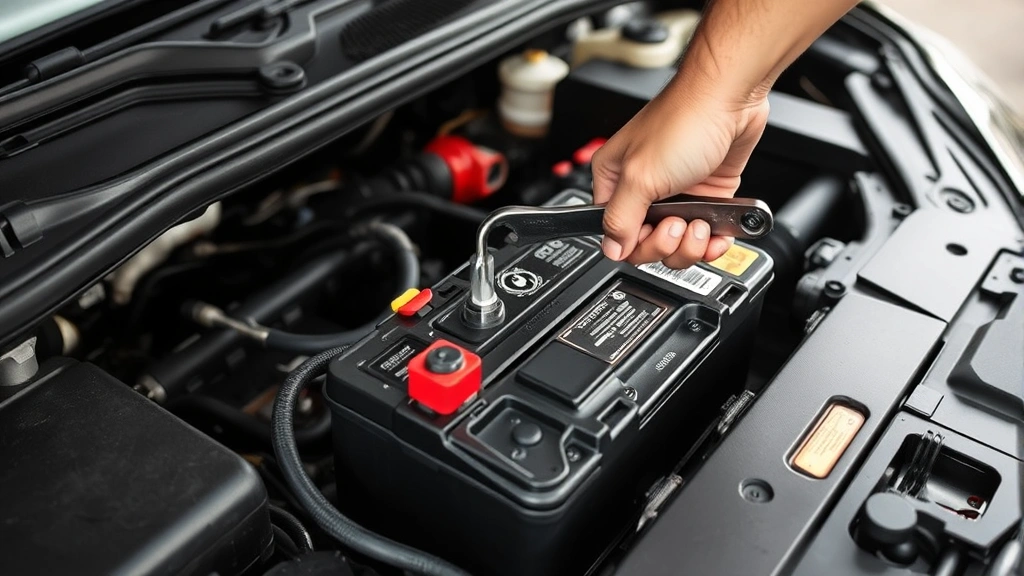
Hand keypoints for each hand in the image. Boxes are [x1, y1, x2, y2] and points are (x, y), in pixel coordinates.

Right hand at [591, 81, 769, 268]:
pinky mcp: (705, 195)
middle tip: (678, 224)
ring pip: (676, 243)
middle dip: (666, 244)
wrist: (730, 98)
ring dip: (691, 245)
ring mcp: (675, 193)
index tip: (653, 233)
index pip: (614, 233)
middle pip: (645, 243)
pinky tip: (717, 233)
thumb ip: (620, 218)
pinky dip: (712, 242)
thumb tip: (611, 248)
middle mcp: (643, 188)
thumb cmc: (684, 120)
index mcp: (614, 180)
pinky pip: (703, 234)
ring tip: (700, 224)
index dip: (635, 244)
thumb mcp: (641, 176)